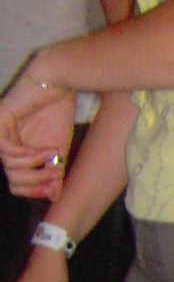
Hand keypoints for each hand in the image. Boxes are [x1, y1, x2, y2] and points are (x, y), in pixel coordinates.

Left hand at [0, 80, 72, 197]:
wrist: (58, 85)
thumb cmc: (58, 112)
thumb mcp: (59, 150)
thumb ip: (54, 172)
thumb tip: (54, 196)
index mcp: (18, 151)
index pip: (15, 181)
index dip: (32, 191)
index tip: (51, 190)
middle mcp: (7, 143)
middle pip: (12, 177)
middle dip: (35, 181)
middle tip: (54, 176)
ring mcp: (1, 132)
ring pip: (8, 164)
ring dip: (33, 165)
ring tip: (51, 156)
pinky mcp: (0, 120)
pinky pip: (5, 147)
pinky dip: (23, 153)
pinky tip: (38, 149)